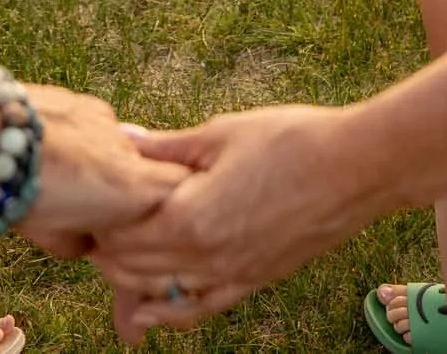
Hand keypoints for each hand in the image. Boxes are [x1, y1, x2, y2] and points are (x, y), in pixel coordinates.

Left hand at [14, 86, 188, 257]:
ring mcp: (101, 117)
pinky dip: (71, 140)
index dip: (161, 211)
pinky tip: (39, 151)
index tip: (139, 226)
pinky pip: (85, 125)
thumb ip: (85, 241)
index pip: (177, 195)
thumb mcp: (54, 238)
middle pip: (140, 172)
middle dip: (117, 192)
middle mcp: (126, 147)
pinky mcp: (75, 96)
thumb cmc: (16, 192)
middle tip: (81, 209)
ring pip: (110, 148)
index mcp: (132, 187)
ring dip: (92, 165)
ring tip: (49, 178)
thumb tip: (87, 242)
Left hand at [92, 105, 365, 343]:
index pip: (122, 233)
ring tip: (109, 260)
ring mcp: (234, 275)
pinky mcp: (257, 281)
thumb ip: (166, 148)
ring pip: (163, 292)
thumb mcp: (220, 134)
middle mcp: (208, 257)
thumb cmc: (292, 141)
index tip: (88, 200)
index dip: (99, 219)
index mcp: (191, 216)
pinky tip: (151, 310)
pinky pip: (203, 308)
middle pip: (134, 266)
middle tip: (91, 225)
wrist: (358, 167)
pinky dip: (172, 312)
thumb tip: (122, 139)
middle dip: (107, 249)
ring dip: (131, 279)